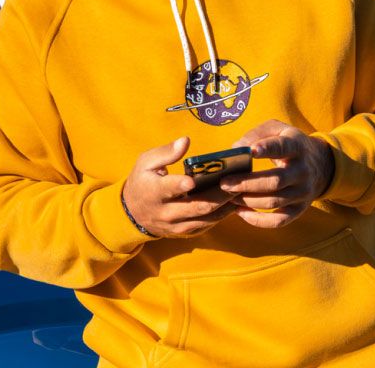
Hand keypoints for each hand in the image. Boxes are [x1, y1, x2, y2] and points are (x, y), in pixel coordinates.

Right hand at [120, 137, 236, 237]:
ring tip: (241, 191)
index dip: (179, 185)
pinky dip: (223, 214)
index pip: (167, 189)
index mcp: (153, 192)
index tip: (192, 180)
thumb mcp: (146, 162)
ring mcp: (177, 225)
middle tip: (236, 183)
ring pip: (206, 218)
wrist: (134, 214)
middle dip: (218, 195)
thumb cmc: (142, 181)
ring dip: (225, 206)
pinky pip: (208, 224)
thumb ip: (166, 152)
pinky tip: (235, 203)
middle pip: (196, 206)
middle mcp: (166, 212)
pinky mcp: (186, 232)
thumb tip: (185, 141)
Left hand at [219, 119, 333, 228]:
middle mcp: (302, 171)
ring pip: (274, 201)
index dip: (267, 149)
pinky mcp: (300, 208)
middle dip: (247, 184)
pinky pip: (279, 220)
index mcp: (297, 146)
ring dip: (248, 201)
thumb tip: (236, 148)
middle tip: (224, 183)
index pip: (283, 147)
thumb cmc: (289, 143)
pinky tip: (240, 211)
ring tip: (229, 196)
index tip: (250, 151)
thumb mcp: (278, 129)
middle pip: (275, 181)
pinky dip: (258, 220)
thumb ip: (257, 133)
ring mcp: (303, 192)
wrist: (321, 164)